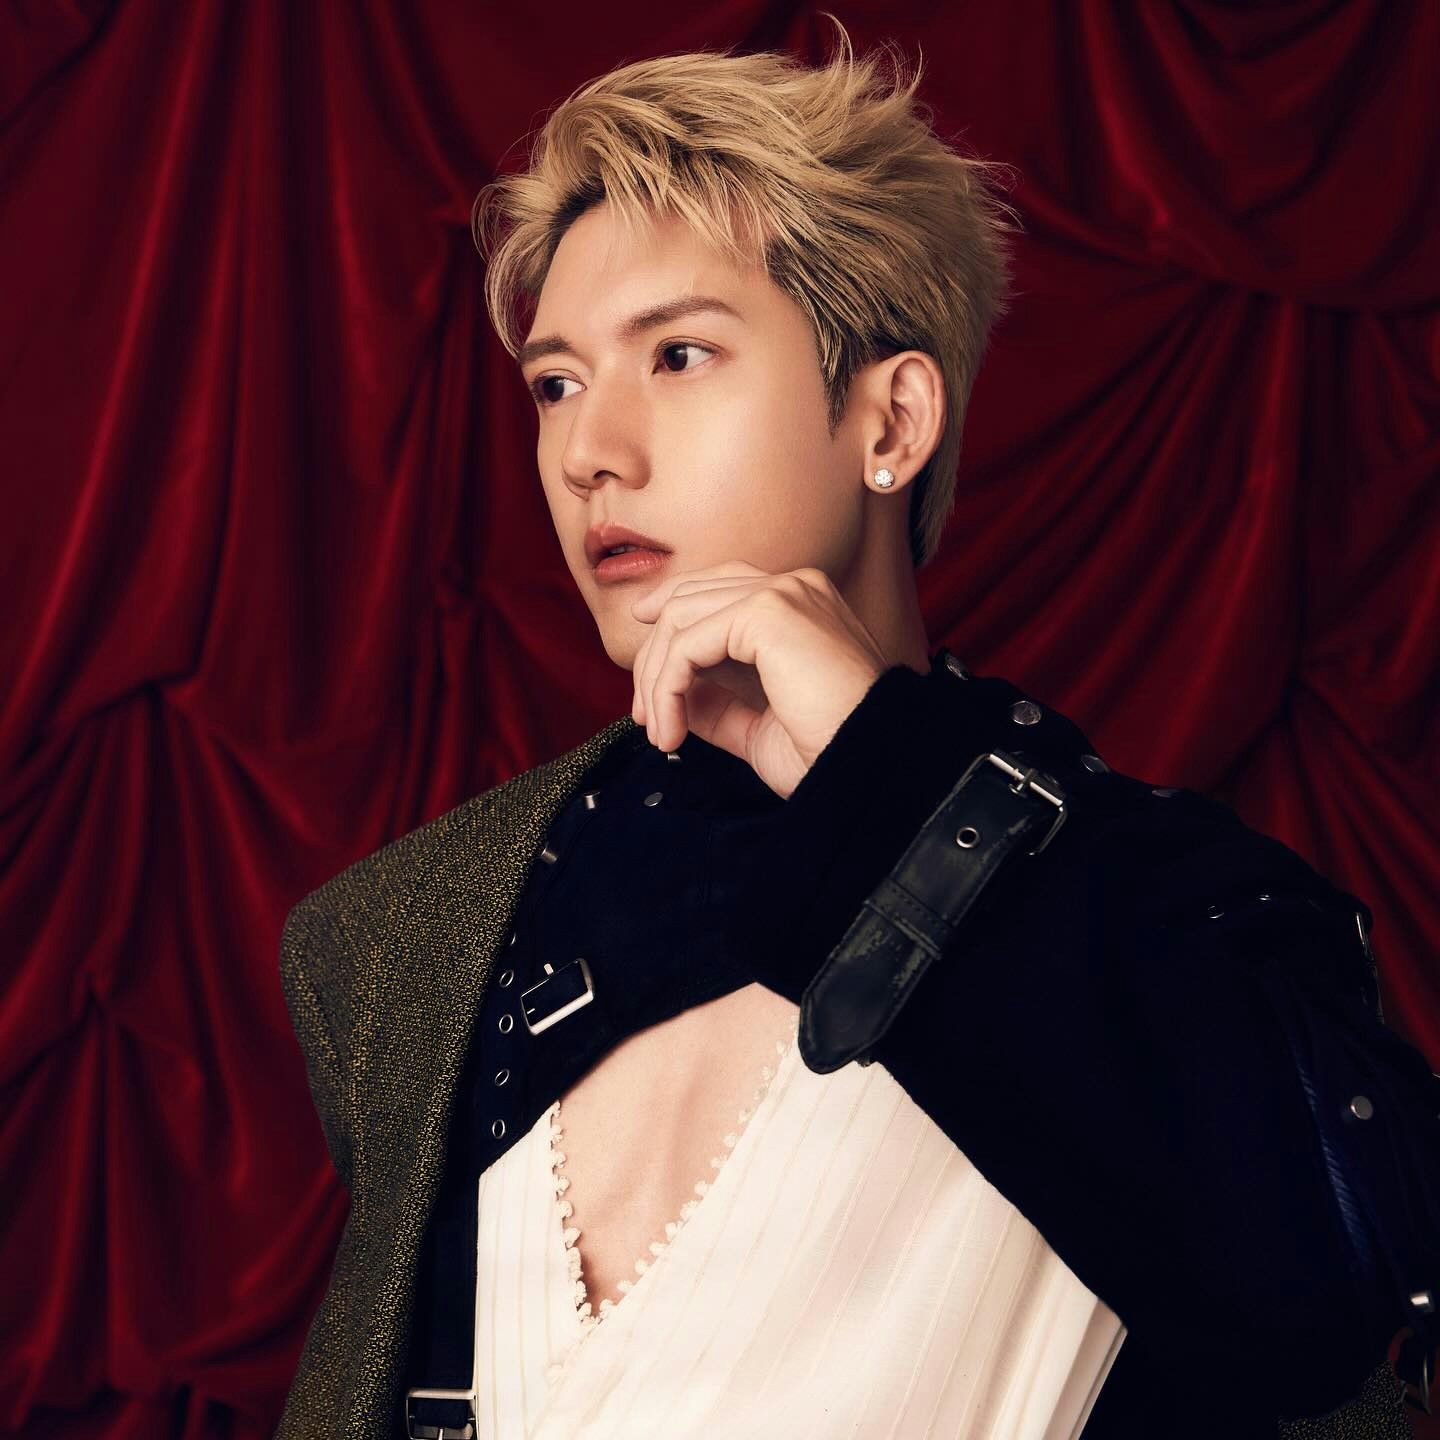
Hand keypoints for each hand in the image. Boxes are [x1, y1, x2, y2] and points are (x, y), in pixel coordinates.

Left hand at [628, 561, 889, 799]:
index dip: (670, 627)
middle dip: (654, 660)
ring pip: (680, 618)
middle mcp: (796, 587)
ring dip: (656, 680)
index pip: (716, 591)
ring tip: (661, 732)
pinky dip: (666, 687)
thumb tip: (674, 692)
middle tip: (647, 718)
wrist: (870, 768)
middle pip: (690, 598)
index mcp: (803, 604)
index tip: (647, 681)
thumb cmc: (830, 752)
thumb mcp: (758, 724)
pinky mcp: (768, 612)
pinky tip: (671, 729)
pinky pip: (687, 642)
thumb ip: (719, 701)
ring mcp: (784, 592)